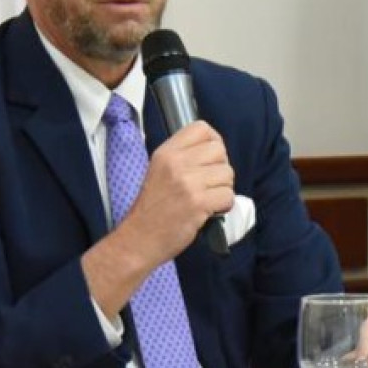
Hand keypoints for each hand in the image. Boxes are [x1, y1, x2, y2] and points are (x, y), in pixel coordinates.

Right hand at [122, 120, 234, 265]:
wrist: (139, 238)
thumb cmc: (152, 208)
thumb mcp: (159, 171)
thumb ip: (182, 157)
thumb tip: (215, 151)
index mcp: (166, 152)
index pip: (202, 128)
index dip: (214, 142)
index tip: (210, 159)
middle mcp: (176, 163)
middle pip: (219, 150)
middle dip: (221, 168)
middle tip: (209, 183)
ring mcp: (187, 183)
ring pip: (227, 173)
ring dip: (223, 188)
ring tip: (208, 199)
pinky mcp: (198, 203)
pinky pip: (228, 196)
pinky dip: (224, 206)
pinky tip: (209, 211)